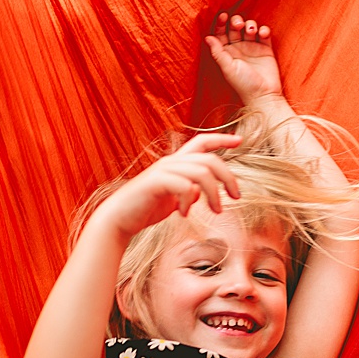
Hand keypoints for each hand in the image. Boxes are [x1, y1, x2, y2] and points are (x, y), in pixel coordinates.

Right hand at [92, 133, 241, 239]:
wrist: (118, 219)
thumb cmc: (145, 209)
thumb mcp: (172, 200)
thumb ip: (187, 193)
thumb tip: (198, 193)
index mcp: (176, 163)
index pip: (202, 142)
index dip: (222, 138)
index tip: (240, 140)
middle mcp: (170, 162)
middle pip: (209, 159)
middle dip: (228, 177)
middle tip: (236, 196)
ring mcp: (162, 171)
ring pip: (202, 172)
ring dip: (214, 193)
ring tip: (215, 211)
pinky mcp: (156, 183)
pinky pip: (185, 186)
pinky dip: (189, 201)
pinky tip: (184, 214)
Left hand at [206, 13, 282, 105]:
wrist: (264, 94)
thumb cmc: (244, 84)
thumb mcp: (228, 68)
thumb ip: (218, 52)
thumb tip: (207, 37)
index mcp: (226, 52)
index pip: (221, 33)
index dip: (220, 23)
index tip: (223, 16)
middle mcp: (238, 48)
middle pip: (235, 28)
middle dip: (236, 21)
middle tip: (239, 25)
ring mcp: (252, 47)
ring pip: (249, 27)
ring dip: (250, 24)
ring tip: (252, 31)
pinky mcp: (266, 48)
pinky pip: (264, 33)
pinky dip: (263, 29)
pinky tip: (262, 33)